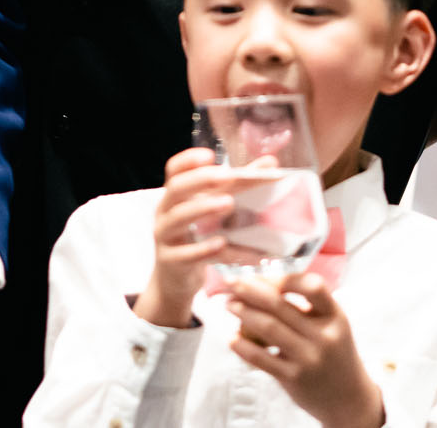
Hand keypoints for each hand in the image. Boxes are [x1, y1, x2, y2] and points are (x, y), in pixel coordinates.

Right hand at [132, 147, 241, 328]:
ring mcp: (165, 237)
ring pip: (178, 218)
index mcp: (175, 196)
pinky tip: (223, 244)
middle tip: (226, 176)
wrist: (175, 282)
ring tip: (229, 203)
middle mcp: (165, 212)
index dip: (188, 160)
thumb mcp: (213, 212)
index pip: (174, 170)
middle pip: (175, 188)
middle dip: (200, 180)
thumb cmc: (198, 238)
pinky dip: (205, 249)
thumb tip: (271, 163)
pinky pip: (187, 254)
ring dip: (204, 208)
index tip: (210, 155)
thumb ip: (238, 187)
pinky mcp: (171, 262)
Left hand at [226, 272, 384, 427]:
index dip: (285, 278)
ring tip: (230, 305)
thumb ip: (305, 309)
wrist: (348, 398)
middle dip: (251, 290)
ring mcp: (308, 358)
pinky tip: (232, 338)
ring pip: (268, 328)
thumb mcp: (331, 326)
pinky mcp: (294, 378)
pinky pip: (262, 358)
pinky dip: (243, 346)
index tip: (262, 274)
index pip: (313, 287)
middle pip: (280, 305)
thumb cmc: (334, 353)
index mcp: (334, 316)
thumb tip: (262, 287)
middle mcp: (323, 335)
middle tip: (232, 282)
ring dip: (244, 313)